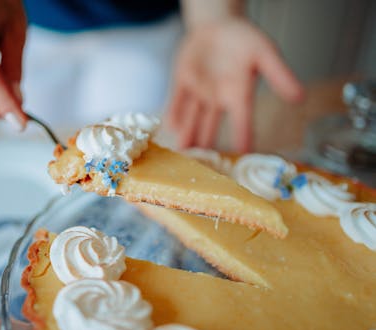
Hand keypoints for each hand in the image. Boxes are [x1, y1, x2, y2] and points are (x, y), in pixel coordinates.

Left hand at [168, 18, 304, 151]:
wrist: (218, 25)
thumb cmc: (245, 39)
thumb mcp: (264, 52)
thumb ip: (279, 74)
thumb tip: (300, 97)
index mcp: (239, 94)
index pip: (242, 120)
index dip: (243, 137)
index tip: (243, 155)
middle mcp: (218, 98)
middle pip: (211, 125)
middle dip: (206, 142)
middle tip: (202, 163)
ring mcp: (199, 91)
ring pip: (192, 116)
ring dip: (188, 132)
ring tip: (184, 150)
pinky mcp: (182, 82)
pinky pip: (177, 99)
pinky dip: (174, 111)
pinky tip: (170, 125)